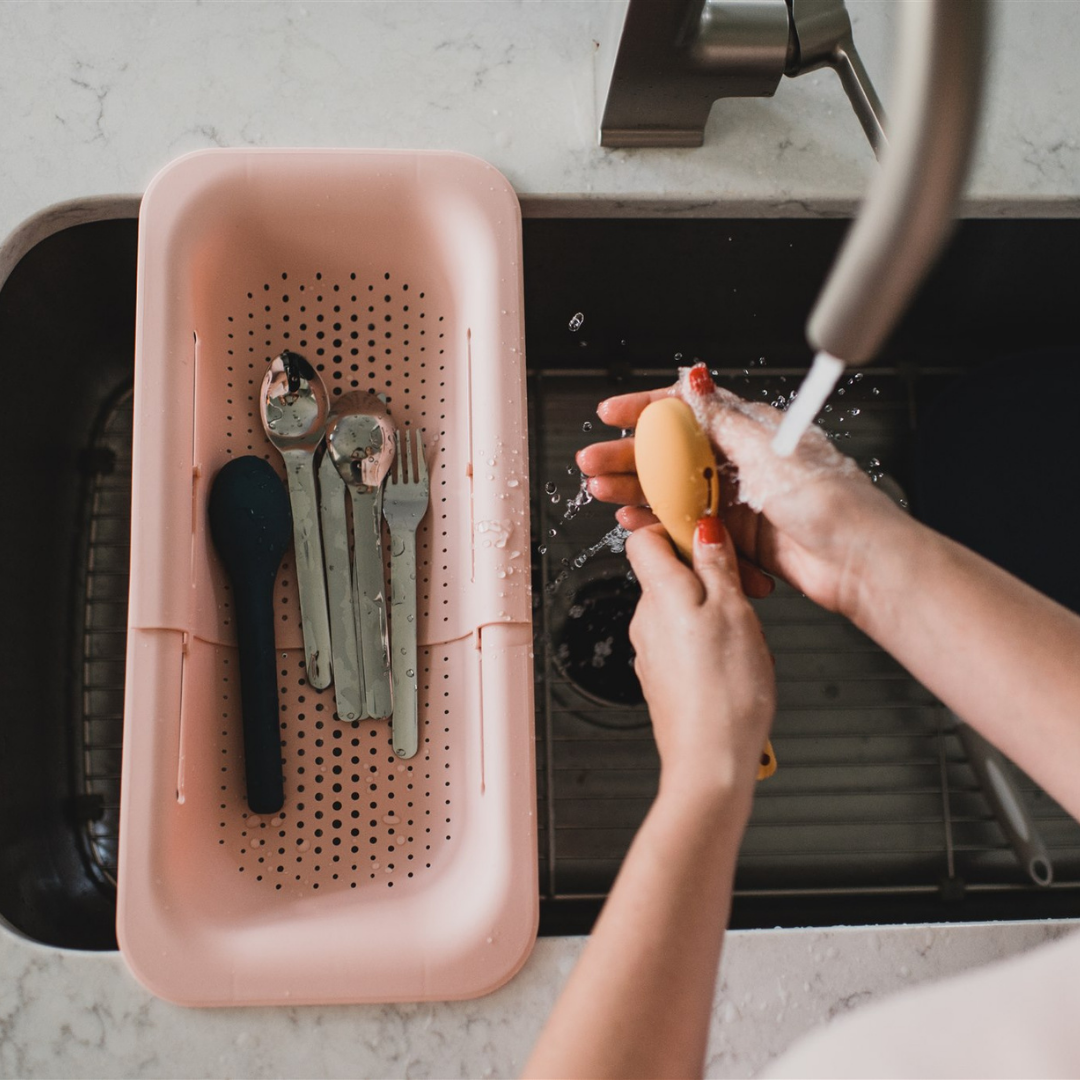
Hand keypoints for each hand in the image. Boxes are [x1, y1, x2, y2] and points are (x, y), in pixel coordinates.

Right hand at [579, 382, 907, 616]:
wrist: (858, 562)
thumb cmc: (833, 502)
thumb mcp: (768, 451)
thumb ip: (722, 420)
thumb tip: (694, 379)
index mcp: (751, 430)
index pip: (687, 411)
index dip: (645, 410)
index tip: (611, 415)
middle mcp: (741, 462)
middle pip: (671, 454)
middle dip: (628, 456)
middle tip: (594, 462)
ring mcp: (738, 500)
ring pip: (673, 491)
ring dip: (636, 490)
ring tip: (603, 491)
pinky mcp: (737, 536)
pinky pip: (687, 525)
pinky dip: (659, 523)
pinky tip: (636, 521)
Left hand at [626, 518, 774, 804]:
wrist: (710, 760)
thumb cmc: (725, 690)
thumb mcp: (734, 610)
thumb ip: (716, 564)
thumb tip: (703, 528)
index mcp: (658, 593)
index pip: (644, 538)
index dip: (674, 530)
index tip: (708, 536)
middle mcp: (645, 620)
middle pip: (670, 577)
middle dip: (710, 580)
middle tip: (747, 598)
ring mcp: (651, 651)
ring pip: (684, 612)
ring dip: (718, 617)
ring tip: (748, 642)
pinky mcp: (662, 678)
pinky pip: (687, 645)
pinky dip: (712, 647)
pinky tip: (738, 668)